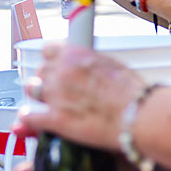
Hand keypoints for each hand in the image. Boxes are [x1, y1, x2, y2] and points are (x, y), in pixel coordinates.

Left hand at [12, 42, 143, 152]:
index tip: (55, 66)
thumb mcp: (111, 64)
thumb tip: (86, 67)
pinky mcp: (56, 119)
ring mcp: (56, 95)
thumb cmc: (133, 93)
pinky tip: (34, 121)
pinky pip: (30, 116)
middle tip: (56, 88)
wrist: (141, 116)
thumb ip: (90, 63)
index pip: (48, 50)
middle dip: (47, 79)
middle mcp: (62, 71)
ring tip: (47, 102)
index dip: (52, 60)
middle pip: (40, 70)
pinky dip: (30, 119)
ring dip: (38, 96)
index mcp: (75, 54)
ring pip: (32, 89)